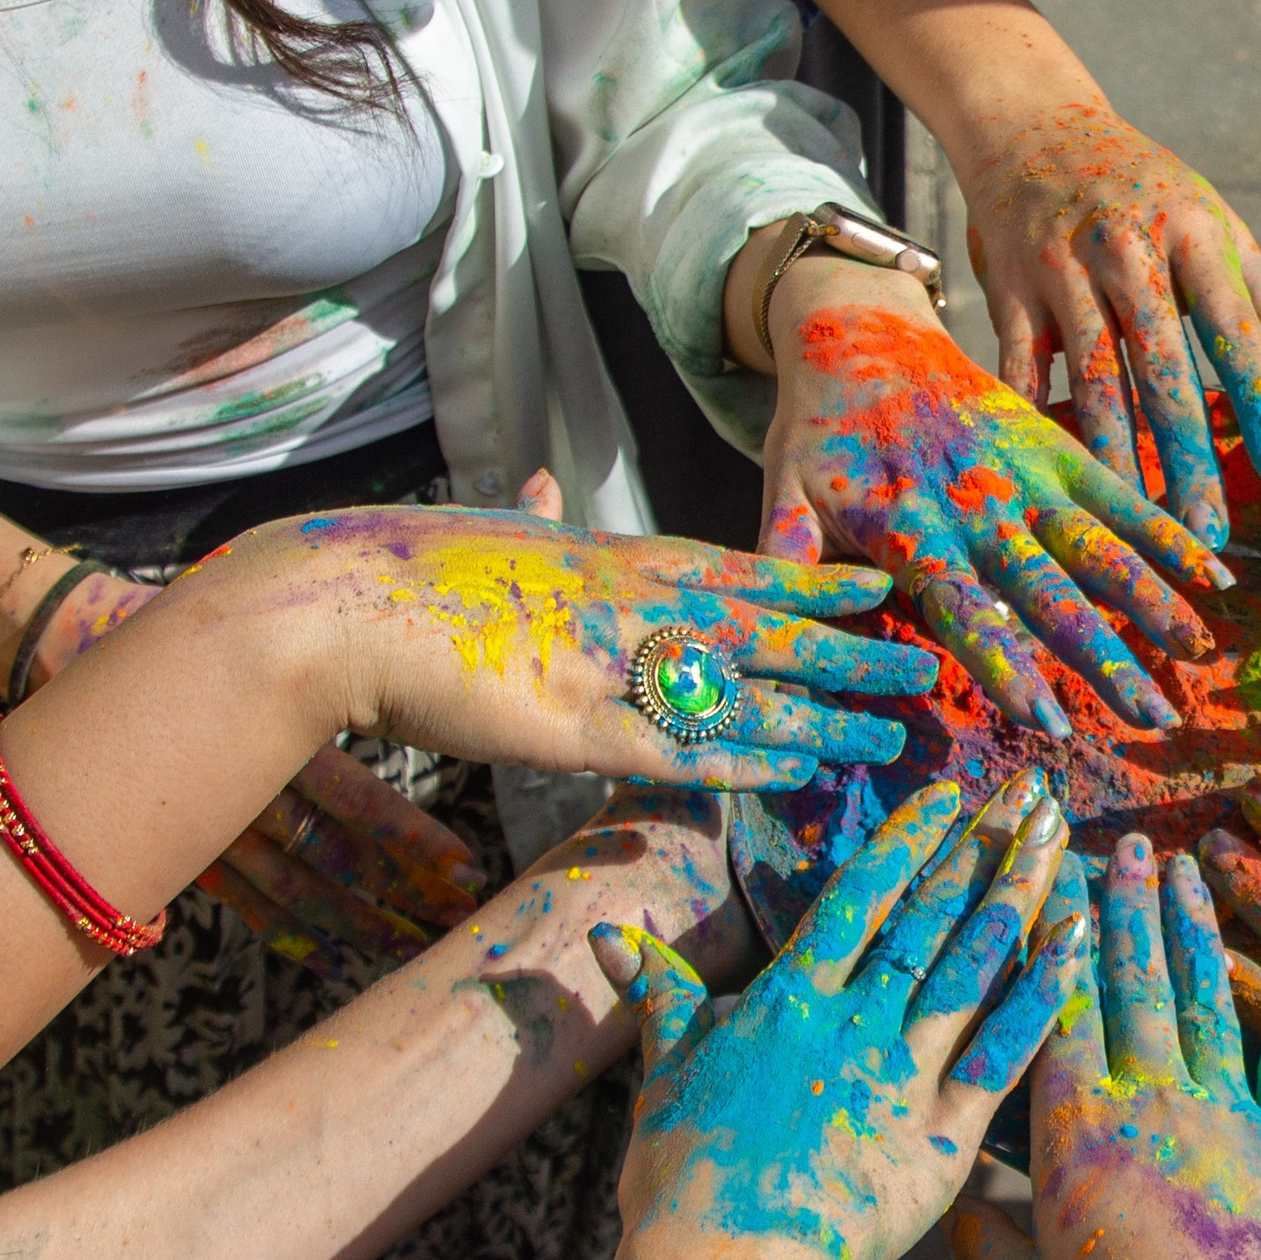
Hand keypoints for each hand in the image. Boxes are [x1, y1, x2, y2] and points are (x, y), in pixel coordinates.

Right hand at [19, 560, 490, 981]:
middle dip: (404, 893)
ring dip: (358, 923)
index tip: (469, 870)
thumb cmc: (204, 638)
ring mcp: (212, 824)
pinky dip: (289, 933)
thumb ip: (341, 680)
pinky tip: (334, 960)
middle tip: (463, 918)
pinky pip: (244, 902)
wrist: (84, 645)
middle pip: (337, 857)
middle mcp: (247, 789)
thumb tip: (431, 685)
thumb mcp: (275, 650)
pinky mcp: (186, 845)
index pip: (359, 804)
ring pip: (296, 889)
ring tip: (415, 946)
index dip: (415, 842)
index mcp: (277, 738)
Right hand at [220, 503, 940, 790]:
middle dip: (849, 651)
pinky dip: (744, 762)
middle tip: (924, 665)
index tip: (873, 588)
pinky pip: (680, 751)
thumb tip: (546, 487)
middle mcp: (630, 603)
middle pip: (768, 627)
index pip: (741, 567)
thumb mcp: (491, 526)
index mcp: (613, 556)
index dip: (812, 583)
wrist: (336, 603)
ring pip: (745, 693)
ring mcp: (608, 665)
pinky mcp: (573, 728)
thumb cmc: (404, 569)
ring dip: (822, 717)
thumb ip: (536, 517)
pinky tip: (799, 771)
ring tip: (892, 735)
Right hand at [591, 770, 1084, 1259]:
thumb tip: (611, 934)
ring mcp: (903, 1072)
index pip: (860, 897)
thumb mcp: (664, 1069)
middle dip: (984, 847)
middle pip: (931, 916)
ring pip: (975, 964)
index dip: (906, 840)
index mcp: (791, 1000)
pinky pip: (1007, 1049)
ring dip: (1020, 895)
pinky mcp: (943, 1132)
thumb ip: (658, 992)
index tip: (949, 793)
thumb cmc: (681, 1179)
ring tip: (1062, 838)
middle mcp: (855, 1020)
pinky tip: (1079, 942)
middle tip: (1033, 791)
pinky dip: (1044, 992)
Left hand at [764, 262, 1234, 734]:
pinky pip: (1121, 493)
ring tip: (1199, 652)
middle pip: (1051, 592)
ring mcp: (1026, 473)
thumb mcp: (784, 487)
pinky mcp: (1057, 445)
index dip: (1008, 665)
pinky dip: (1168, 532)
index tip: (1048, 720)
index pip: (966, 608)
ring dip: (1153, 600)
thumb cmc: (818, 427)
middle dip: (1104, 656)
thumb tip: (782, 632)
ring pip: (1099, 545)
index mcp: (913, 527)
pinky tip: (1217, 575)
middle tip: (1152, 714)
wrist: (859, 327)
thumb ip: (791, 554)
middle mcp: (980, 504)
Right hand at [946, 835, 1260, 1259]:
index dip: (1053, 938)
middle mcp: (1149, 1094)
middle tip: (1123, 843)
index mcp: (1077, 1126)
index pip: (1059, 1007)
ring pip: (1203, 993)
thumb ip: (986, 1244)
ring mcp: (1224, 1106)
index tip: (1047, 877)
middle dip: (1124, 904)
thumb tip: (950, 1209)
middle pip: (1132, 978)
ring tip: (1187, 867)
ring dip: (1193, 925)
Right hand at [961, 102, 1260, 535]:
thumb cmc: (1143, 187)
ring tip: (1137, 520)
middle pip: (1163, 367)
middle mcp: (1127, 248)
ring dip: (1117, 456)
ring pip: (1093, 377)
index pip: (1236, 330)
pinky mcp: (1009, 287)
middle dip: (1188, 454)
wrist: (1030, 125)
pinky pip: (1021, 369)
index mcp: (1193, 232)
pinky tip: (1052, 477)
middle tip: (1207, 529)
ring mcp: (1062, 268)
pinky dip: (1036, 424)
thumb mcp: (1214, 225)